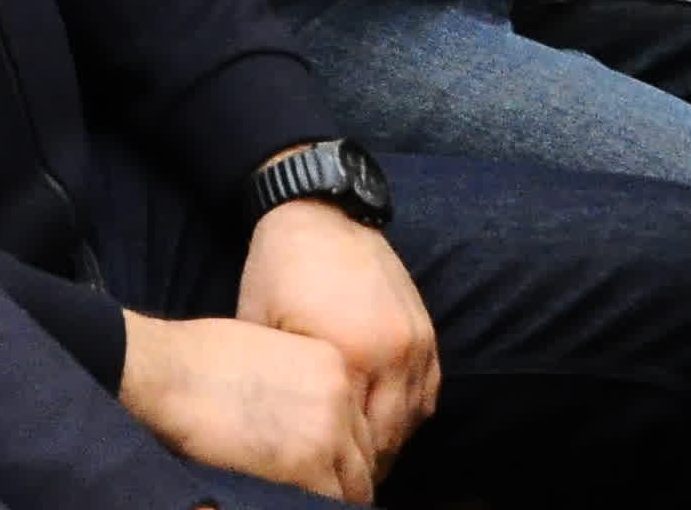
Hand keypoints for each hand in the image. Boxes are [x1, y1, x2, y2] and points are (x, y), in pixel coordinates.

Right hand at [116, 310, 373, 499]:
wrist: (162, 371)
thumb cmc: (193, 360)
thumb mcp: (264, 351)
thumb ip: (296, 386)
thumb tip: (298, 425)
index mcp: (331, 364)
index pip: (356, 425)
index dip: (338, 451)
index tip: (320, 467)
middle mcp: (340, 395)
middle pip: (361, 457)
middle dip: (340, 478)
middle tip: (311, 490)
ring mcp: (328, 430)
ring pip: (353, 485)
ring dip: (329, 497)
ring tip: (301, 501)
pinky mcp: (308, 464)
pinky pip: (328, 502)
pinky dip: (311, 506)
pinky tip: (285, 502)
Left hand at [236, 187, 441, 476]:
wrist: (320, 212)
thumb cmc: (278, 268)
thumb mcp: (261, 326)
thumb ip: (279, 381)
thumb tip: (277, 428)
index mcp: (350, 355)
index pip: (355, 437)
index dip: (340, 464)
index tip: (326, 478)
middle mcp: (394, 352)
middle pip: (388, 435)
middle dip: (368, 462)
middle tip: (345, 476)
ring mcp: (416, 341)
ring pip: (413, 417)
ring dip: (391, 439)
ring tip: (363, 454)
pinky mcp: (427, 330)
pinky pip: (429, 390)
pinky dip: (410, 410)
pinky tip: (384, 420)